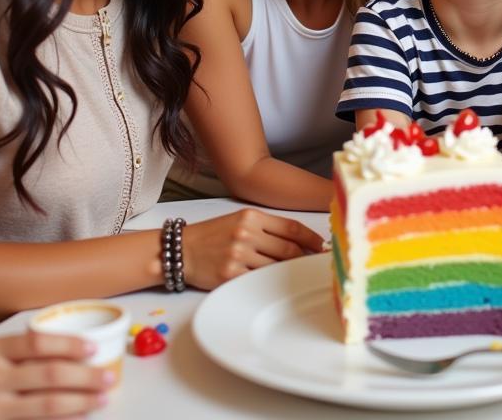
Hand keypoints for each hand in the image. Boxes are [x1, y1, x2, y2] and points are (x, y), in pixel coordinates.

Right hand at [0, 332, 111, 418]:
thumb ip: (23, 354)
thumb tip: (77, 351)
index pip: (38, 343)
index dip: (70, 345)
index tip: (94, 349)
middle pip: (48, 375)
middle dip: (84, 377)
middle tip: (108, 378)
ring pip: (45, 406)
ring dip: (79, 402)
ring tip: (100, 398)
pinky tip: (77, 417)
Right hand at [186, 208, 323, 288]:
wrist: (180, 249)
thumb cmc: (213, 235)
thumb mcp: (239, 220)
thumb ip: (266, 228)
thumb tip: (297, 242)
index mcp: (251, 216)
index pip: (291, 227)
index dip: (311, 238)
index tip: (322, 246)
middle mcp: (246, 233)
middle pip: (288, 249)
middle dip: (305, 258)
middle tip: (315, 265)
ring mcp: (238, 255)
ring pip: (275, 266)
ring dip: (288, 273)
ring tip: (297, 276)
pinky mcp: (229, 275)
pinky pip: (257, 280)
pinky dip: (269, 283)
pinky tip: (274, 284)